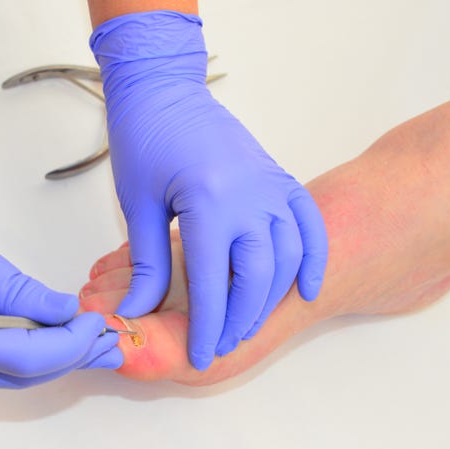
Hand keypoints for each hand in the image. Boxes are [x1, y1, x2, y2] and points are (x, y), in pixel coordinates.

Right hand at [0, 129, 121, 386]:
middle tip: (111, 344)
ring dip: (48, 361)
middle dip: (68, 358)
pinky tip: (48, 342)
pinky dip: (20, 356)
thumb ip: (19, 292)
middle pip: (18, 375)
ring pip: (4, 376)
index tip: (101, 326)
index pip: (25, 356)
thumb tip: (65, 312)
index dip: (69, 345)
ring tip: (90, 345)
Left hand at [79, 139, 449, 384]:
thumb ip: (145, 264)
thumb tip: (138, 311)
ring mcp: (270, 185)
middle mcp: (250, 195)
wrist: (164, 91)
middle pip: (258, 277)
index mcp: (209, 202)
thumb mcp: (137, 206)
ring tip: (249, 324)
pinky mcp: (278, 179)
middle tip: (221, 344)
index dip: (207, 327)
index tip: (201, 356)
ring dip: (272, 298)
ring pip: (287, 257)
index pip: (214, 284)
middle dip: (240, 319)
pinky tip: (308, 288)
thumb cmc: (144, 141)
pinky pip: (308, 225)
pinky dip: (312, 258)